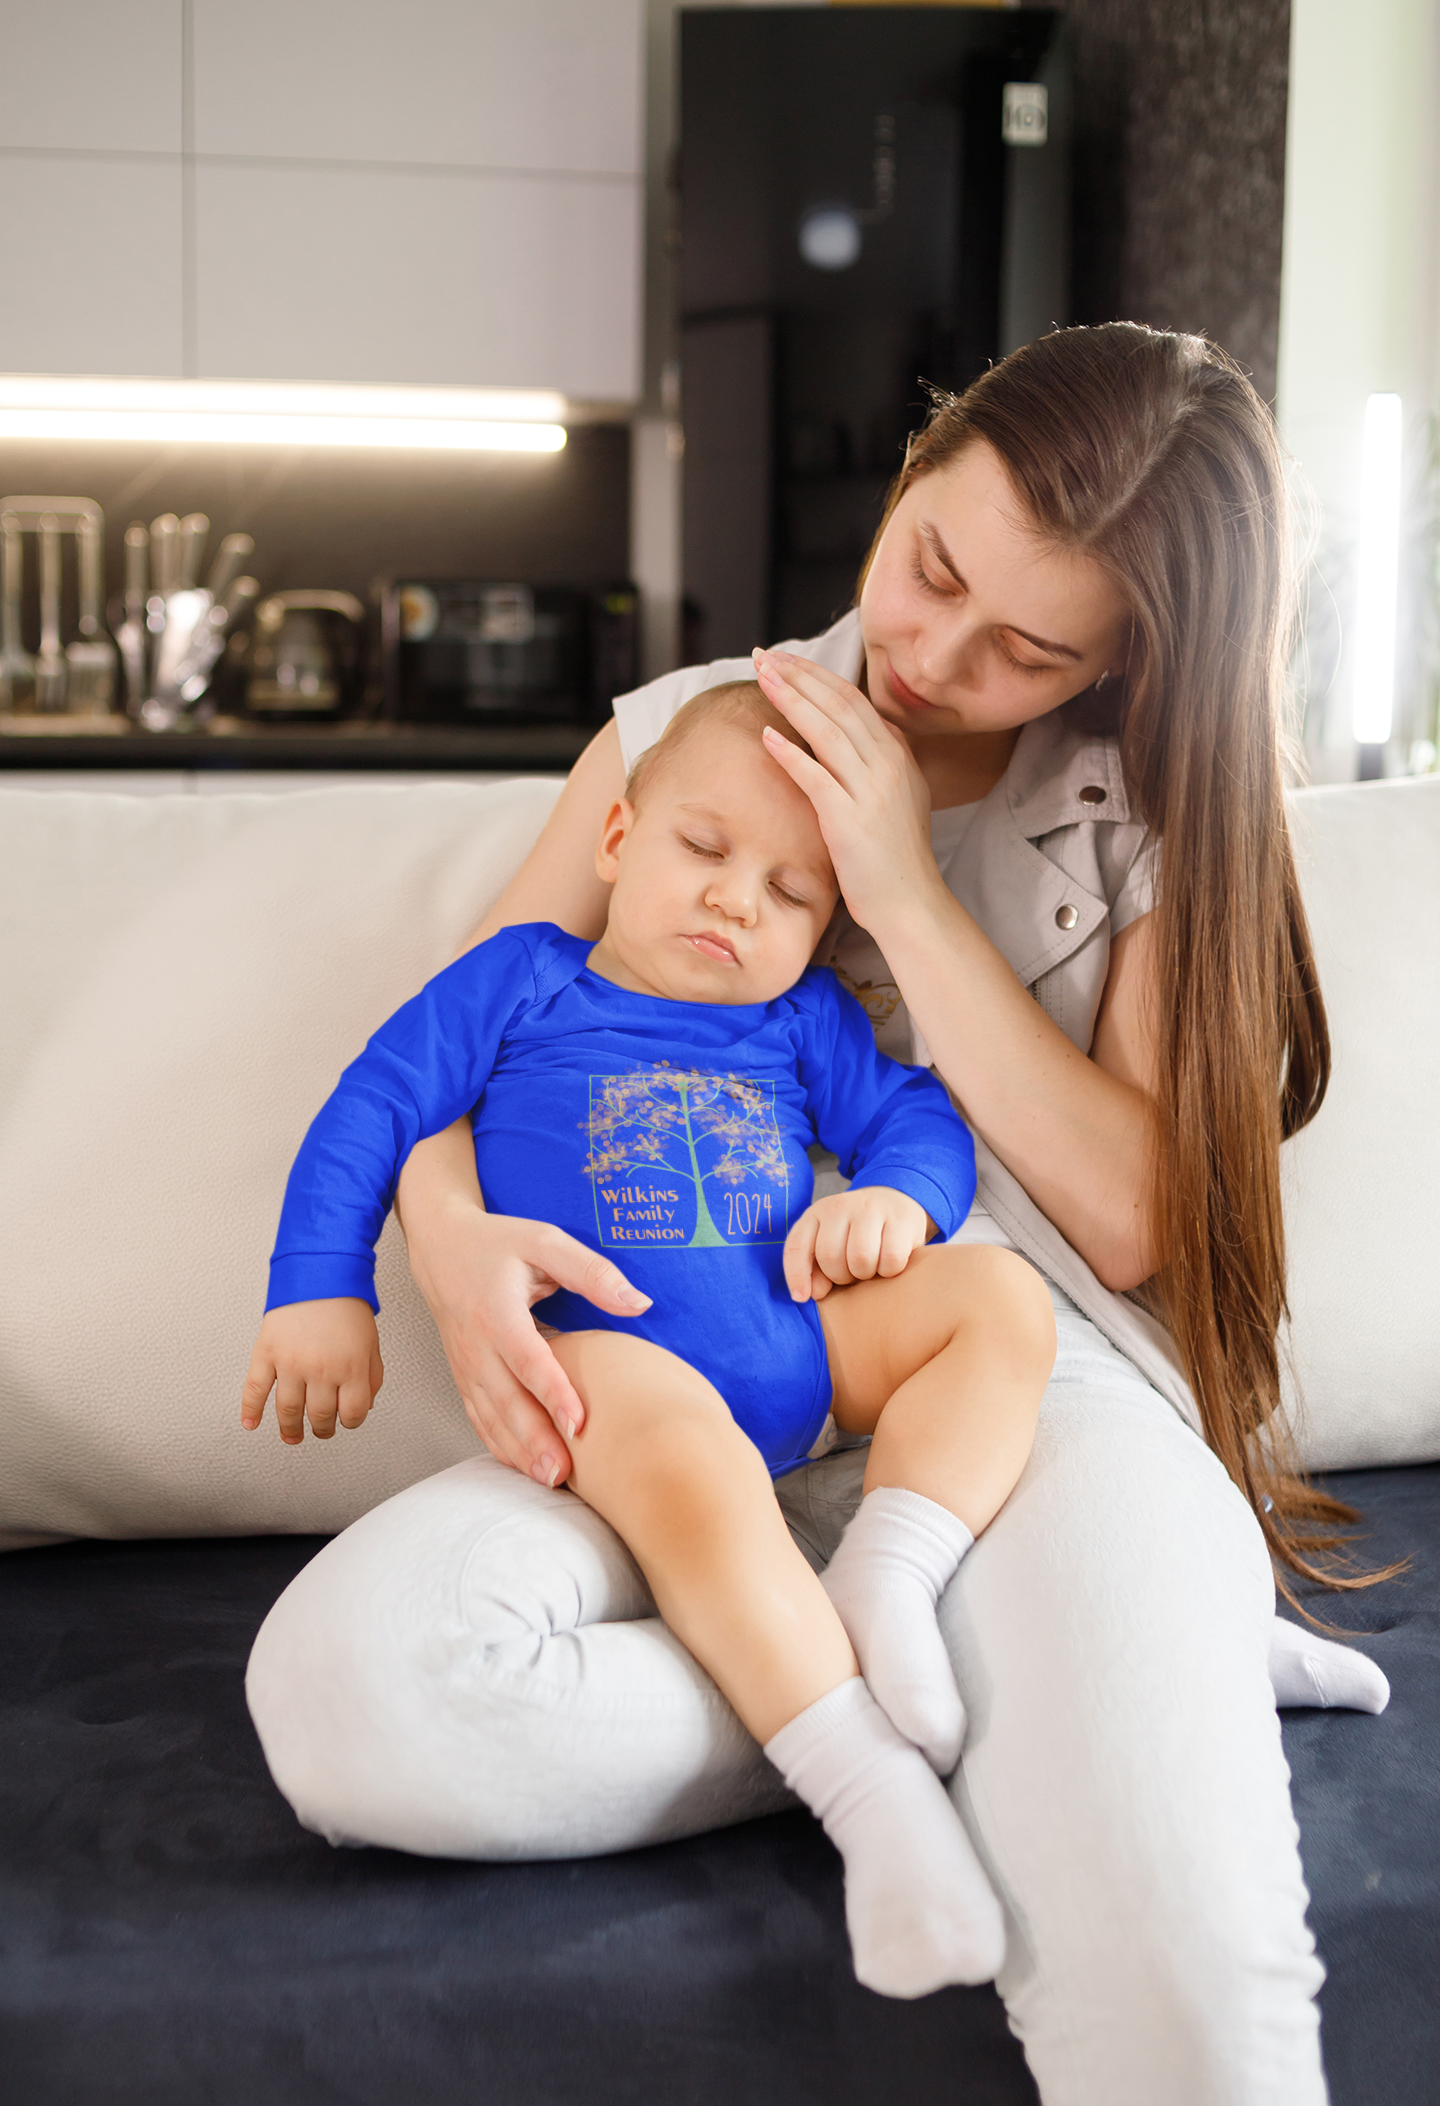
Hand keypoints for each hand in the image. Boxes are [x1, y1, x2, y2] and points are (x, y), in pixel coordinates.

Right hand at [241, 1299, 383, 1443]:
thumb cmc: (346, 1305)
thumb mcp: (371, 1343)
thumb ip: (371, 1377)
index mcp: (350, 1367)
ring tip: (292, 1435)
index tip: (345, 1421)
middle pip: (319, 1416)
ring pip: (288, 1410)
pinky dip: (250, 1410)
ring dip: (290, 1429)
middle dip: (321, 1429)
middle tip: (320, 1431)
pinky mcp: (267, 1353)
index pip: (351, 1414)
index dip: (350, 1422)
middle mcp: (320, 1369)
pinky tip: (251, 1423)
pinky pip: (255, 1389)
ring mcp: (291, 1362)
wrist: (319, 1272)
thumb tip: (365, 1404)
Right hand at [405, 1197, 650, 1487]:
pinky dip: (499, 1445)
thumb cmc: (499, 1243)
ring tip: (550, 1479)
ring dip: (518, 1451)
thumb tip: (640, 1301)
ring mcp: (465, 1365)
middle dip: (535, 1440)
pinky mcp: (464, 1376)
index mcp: (497, 1311)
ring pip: (490, 1417)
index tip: (580, 1422)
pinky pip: (479, 1417)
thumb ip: (592, 1272)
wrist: (440, 1246)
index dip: (552, 1393)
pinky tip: (523, 1466)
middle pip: (506, 1400)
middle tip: (564, 1473)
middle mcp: (476, 1344)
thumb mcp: (546, 1241)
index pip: (526, 1359)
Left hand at [752, 650, 937, 933]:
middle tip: (764, 656)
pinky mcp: (851, 820)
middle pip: (839, 705)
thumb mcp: (894, 799)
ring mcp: (872, 791)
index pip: (853, 700)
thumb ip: (874, 765)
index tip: (785, 660)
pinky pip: (817, 777)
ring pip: (828, 731)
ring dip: (792, 700)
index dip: (816, 675)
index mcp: (898, 755)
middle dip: (799, 675)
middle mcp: (889, 765)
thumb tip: (845, 740)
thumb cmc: (892, 857)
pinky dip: (791, 754)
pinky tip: (767, 736)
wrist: (911, 904)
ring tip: (762, 678)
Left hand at [783, 1187, 933, 1302]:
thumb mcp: (830, 1243)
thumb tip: (815, 1293)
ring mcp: (871, 1209)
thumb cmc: (856, 1232)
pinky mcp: (900, 1219)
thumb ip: (816, 1269)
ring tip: (870, 1268)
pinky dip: (890, 1270)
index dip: (796, 1275)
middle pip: (830, 1256)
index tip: (802, 1297)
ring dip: (865, 1274)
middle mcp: (840, 1206)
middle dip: (840, 1276)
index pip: (796, 1246)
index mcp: (816, 1213)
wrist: (895, 1200)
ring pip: (860, 1258)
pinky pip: (891, 1258)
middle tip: (851, 1273)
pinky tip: (889, 1263)